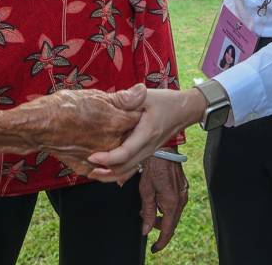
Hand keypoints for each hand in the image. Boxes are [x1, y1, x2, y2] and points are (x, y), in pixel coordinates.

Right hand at [19, 84, 145, 176]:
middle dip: (124, 128)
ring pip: (115, 151)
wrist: (39, 125)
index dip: (132, 110)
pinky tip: (91, 145)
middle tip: (110, 117)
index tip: (126, 106)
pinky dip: (100, 157)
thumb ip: (122, 98)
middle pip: (128, 136)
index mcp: (117, 123)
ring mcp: (100, 157)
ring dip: (113, 142)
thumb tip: (143, 90)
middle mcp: (112, 143)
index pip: (137, 117)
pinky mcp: (87, 166)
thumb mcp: (95, 96)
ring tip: (98, 129)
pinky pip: (100, 165)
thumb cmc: (64, 106)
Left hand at [88, 88, 204, 182]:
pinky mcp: (148, 152)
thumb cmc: (166, 102)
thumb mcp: (148, 96)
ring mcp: (148, 152)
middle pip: (124, 168)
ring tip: (93, 173)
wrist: (185, 110)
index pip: (125, 153)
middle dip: (104, 171)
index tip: (92, 156)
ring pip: (128, 171)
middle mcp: (148, 147)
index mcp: (146, 134)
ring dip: (110, 175)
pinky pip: (133, 167)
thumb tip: (113, 99)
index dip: (107, 158)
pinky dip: (119, 172)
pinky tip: (107, 171)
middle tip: (86, 167)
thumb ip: (130, 98)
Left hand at [139, 157, 188, 252]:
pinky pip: (175, 204)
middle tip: (146, 221)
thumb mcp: (146, 191)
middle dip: (159, 226)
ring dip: (161, 215)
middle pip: (171, 222)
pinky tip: (156, 199)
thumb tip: (146, 230)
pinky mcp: (183, 188)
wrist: (164, 149)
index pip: (168, 230)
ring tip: (148, 208)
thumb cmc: (153, 166)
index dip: (161, 242)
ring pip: (173, 213)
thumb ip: (148, 212)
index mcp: (172, 203)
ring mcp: (184, 193)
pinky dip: (166, 206)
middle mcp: (181, 200)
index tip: (154, 248)